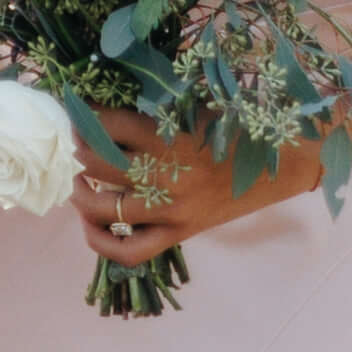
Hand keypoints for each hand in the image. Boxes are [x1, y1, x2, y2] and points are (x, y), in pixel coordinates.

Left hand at [73, 104, 305, 264]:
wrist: (282, 164)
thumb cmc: (235, 128)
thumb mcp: (193, 107)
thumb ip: (151, 107)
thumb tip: (97, 101)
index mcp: (169, 136)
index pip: (103, 124)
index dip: (80, 115)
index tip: (72, 111)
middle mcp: (166, 175)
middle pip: (94, 162)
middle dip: (74, 149)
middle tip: (70, 142)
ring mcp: (171, 210)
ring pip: (102, 208)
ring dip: (78, 192)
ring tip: (76, 179)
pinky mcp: (179, 233)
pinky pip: (128, 251)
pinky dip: (99, 241)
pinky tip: (90, 222)